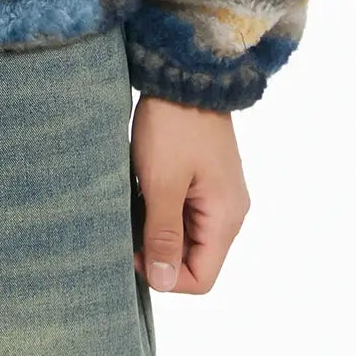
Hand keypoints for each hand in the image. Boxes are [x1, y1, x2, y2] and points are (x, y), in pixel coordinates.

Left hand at [130, 91, 250, 294]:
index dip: (165, 276)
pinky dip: (162, 208)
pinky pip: (185, 210)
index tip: (133, 249)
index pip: (201, 278)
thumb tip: (163, 282)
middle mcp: (228, 211)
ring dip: (158, 227)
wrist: (184, 73)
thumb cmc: (173, 126)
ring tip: (133, 202)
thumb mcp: (161, 183)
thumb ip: (164, 235)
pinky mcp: (205, 178)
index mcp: (225, 218)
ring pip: (186, 234)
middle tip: (127, 224)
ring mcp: (218, 194)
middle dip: (159, 250)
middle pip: (194, 258)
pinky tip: (141, 188)